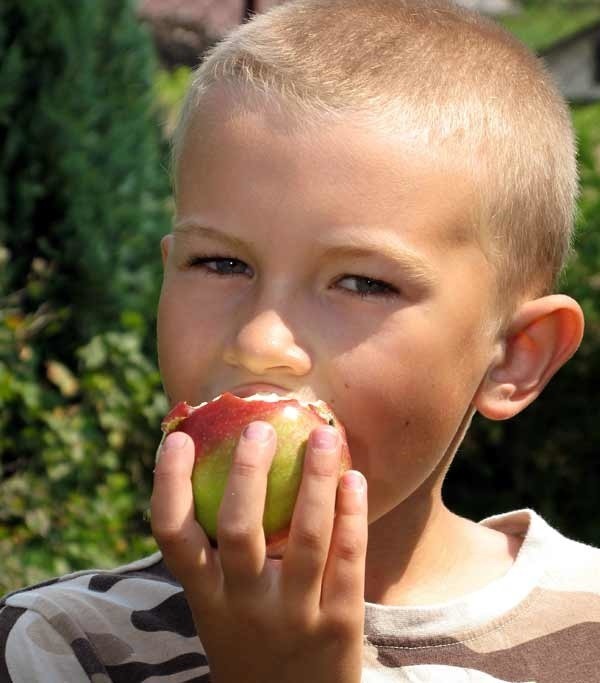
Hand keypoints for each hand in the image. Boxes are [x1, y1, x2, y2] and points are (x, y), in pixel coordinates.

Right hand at [151, 421, 367, 682]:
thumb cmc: (251, 642)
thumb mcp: (220, 608)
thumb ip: (219, 555)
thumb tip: (225, 472)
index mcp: (207, 598)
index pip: (173, 537)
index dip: (169, 484)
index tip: (178, 439)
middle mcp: (244, 606)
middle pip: (239, 529)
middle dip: (248, 473)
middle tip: (259, 427)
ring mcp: (294, 617)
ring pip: (305, 538)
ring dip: (314, 480)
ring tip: (322, 435)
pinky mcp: (340, 625)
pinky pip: (348, 559)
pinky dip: (352, 514)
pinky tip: (353, 479)